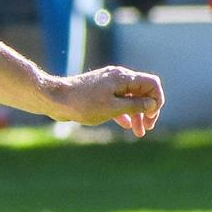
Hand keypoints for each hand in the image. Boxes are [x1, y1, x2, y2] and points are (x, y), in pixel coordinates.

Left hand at [47, 66, 164, 136]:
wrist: (54, 99)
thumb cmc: (83, 104)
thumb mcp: (113, 108)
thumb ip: (135, 105)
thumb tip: (153, 104)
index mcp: (123, 78)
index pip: (152, 84)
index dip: (156, 100)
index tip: (150, 117)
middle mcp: (117, 78)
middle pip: (142, 92)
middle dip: (147, 110)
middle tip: (147, 128)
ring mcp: (108, 85)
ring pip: (129, 98)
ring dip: (136, 114)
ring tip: (138, 133)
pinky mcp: (99, 92)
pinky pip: (117, 101)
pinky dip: (124, 112)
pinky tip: (126, 125)